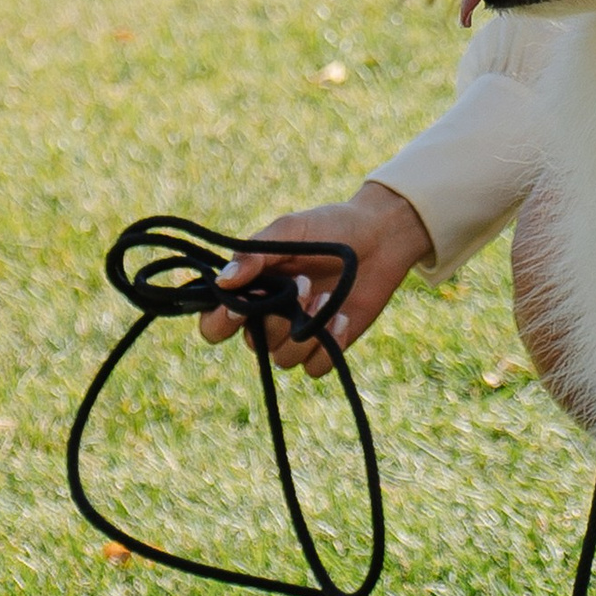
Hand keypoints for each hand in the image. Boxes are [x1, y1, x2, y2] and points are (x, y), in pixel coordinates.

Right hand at [195, 181, 434, 377]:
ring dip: (306, 333)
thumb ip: (254, 255)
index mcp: (251, 289)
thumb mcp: (289, 231)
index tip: (240, 307)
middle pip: (254, 344)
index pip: (214, 324)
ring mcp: (297, 334)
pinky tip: (343, 317)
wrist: (380, 236)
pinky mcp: (326, 346)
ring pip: (283, 359)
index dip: (220, 323)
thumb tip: (223, 283)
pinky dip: (328, 346)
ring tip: (327, 298)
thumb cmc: (329, 227)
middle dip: (277, 321)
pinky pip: (314, 368)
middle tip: (303, 285)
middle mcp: (269, 316)